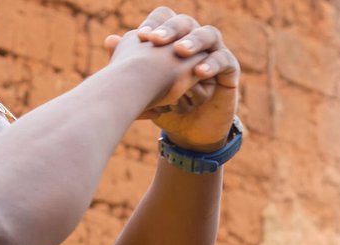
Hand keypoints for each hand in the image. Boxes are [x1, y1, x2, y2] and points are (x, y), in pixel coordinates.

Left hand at [106, 9, 239, 151]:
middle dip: (172, 29)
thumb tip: (109, 40)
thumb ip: (129, 64)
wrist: (188, 132)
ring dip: (194, 41)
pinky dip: (212, 64)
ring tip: (181, 51)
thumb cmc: (165, 105)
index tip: (142, 36)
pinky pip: (225, 60)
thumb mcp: (144, 86)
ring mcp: (214, 53)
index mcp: (174, 38)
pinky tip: (199, 72)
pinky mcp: (229, 70)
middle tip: (157, 40)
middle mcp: (194, 41)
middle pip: (186, 22)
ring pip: (209, 35)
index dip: (155, 23)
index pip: (166, 18)